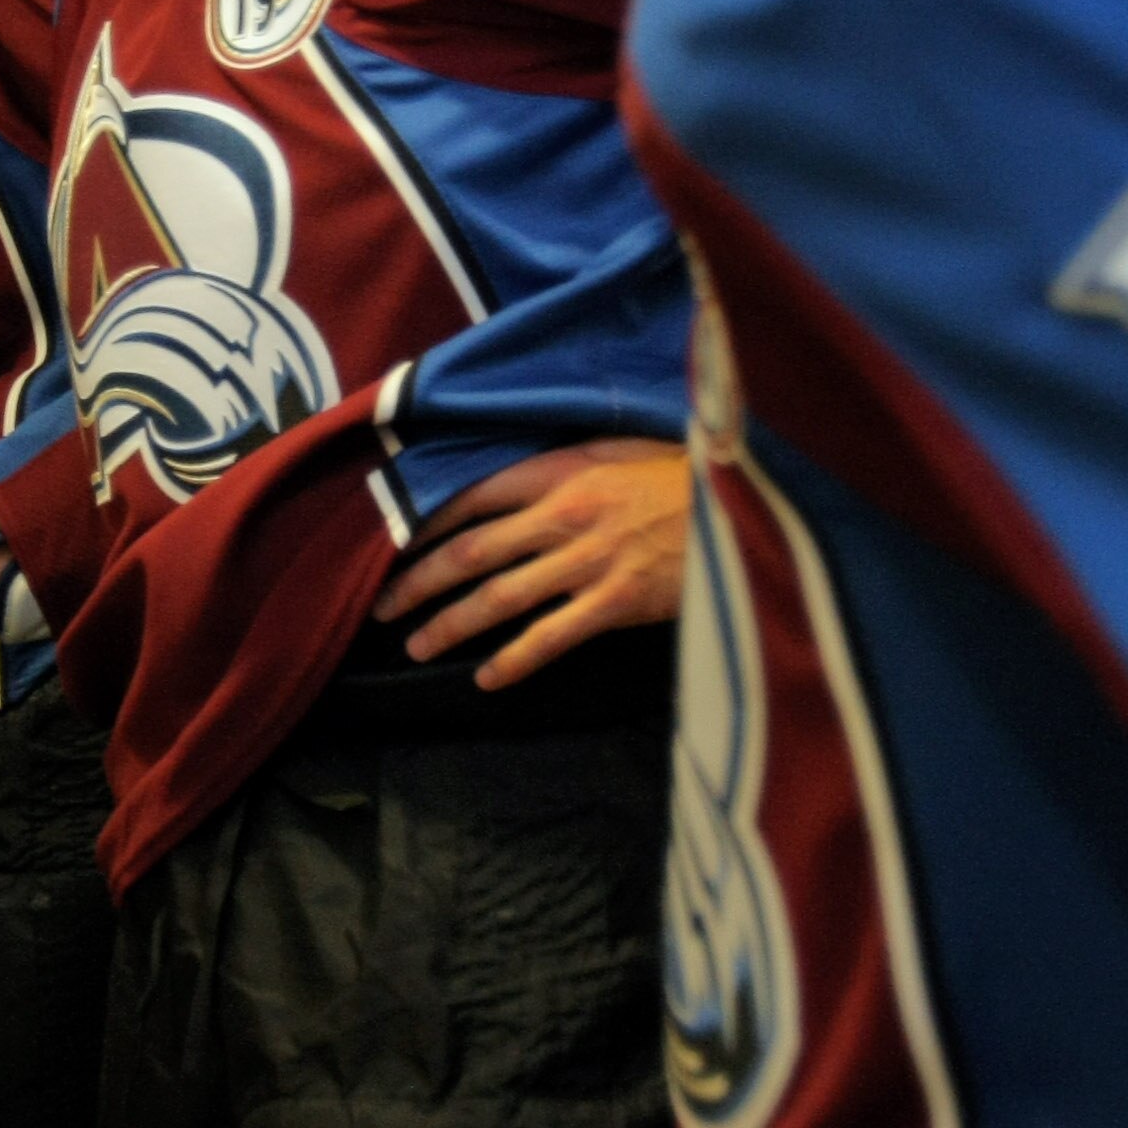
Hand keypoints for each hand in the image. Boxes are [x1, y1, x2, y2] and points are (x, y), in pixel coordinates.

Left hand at [371, 439, 689, 689]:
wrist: (744, 507)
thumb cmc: (686, 476)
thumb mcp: (622, 449)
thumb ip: (571, 464)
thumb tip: (522, 479)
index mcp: (561, 472)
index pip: (473, 496)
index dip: (426, 521)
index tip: (392, 543)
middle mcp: (564, 517)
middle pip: (471, 550)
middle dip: (419, 580)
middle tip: (383, 607)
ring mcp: (588, 562)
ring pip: (500, 597)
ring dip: (451, 623)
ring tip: (418, 645)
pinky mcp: (615, 603)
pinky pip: (550, 637)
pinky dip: (514, 660)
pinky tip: (486, 678)